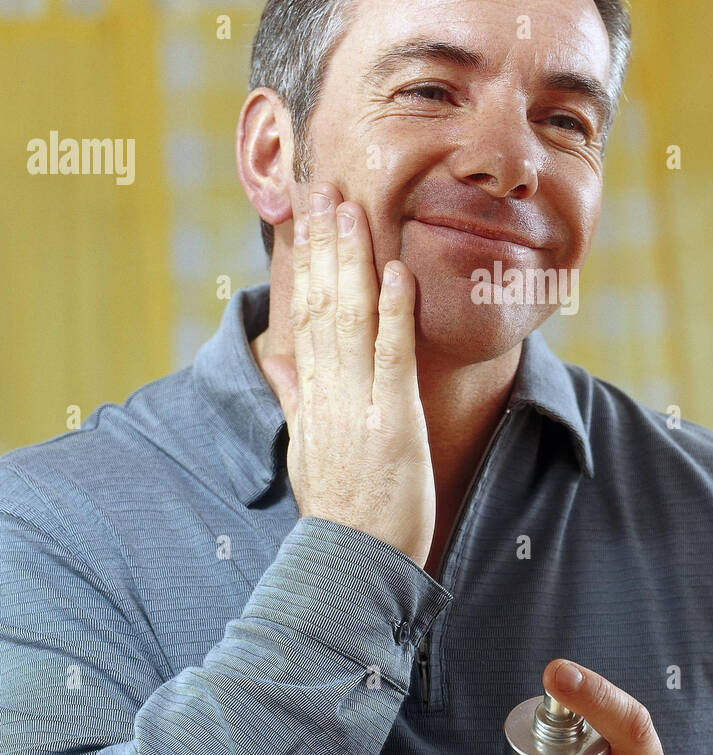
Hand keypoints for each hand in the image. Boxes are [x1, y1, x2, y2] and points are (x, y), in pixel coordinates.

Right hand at [260, 184, 435, 567]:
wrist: (353, 565)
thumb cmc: (340, 509)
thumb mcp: (305, 447)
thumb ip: (292, 394)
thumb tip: (273, 354)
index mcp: (310, 397)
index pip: (306, 315)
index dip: (310, 262)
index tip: (312, 218)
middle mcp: (328, 393)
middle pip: (323, 305)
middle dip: (325, 245)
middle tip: (326, 190)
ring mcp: (358, 406)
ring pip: (351, 321)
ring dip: (352, 262)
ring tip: (352, 210)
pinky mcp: (393, 424)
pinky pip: (392, 358)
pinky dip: (394, 314)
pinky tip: (397, 273)